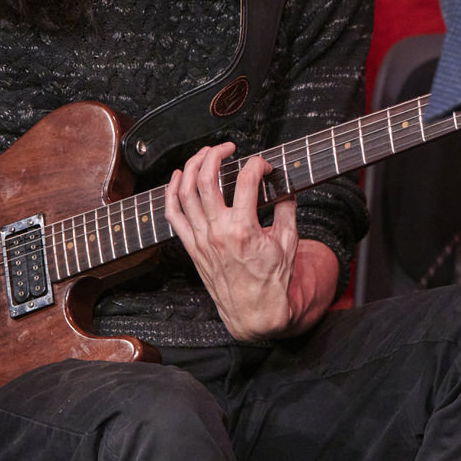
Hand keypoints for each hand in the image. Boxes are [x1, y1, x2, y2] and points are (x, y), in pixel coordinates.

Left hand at [164, 142, 299, 341]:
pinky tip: (178, 177)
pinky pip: (172, 214)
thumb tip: (286, 185)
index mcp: (244, 229)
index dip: (258, 164)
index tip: (265, 165)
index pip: (247, 180)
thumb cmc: (271, 281)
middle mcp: (218, 231)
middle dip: (216, 154)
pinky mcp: (191, 247)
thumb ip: (287, 209)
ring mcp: (201, 239)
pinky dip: (171, 192)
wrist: (254, 313)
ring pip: (185, 192)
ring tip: (204, 154)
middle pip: (207, 178)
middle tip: (228, 148)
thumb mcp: (288, 242)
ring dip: (192, 166)